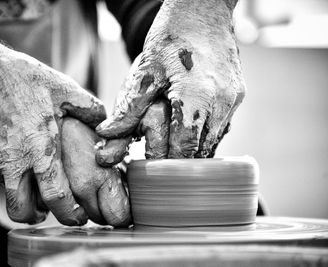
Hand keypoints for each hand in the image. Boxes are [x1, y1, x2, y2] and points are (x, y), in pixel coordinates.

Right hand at [0, 48, 107, 225]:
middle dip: (39, 217)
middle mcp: (15, 160)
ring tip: (33, 188)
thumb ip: (89, 109)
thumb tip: (106, 125)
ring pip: (8, 195)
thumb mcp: (62, 87)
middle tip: (49, 212)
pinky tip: (14, 154)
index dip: (69, 213)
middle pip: (24, 209)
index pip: (57, 196)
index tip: (76, 215)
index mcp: (41, 147)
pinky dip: (8, 173)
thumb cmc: (21, 77)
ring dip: (22, 199)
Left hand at [96, 0, 245, 158]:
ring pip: (214, 140)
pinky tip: (190, 129)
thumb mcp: (144, 71)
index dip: (168, 164)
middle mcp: (220, 102)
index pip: (184, 148)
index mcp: (196, 97)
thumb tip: (105, 135)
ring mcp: (233, 98)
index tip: (154, 173)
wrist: (203, 9)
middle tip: (162, 165)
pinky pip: (222, 126)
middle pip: (202, 150)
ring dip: (195, 148)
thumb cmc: (171, 37)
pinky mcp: (238, 94)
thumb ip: (128, 108)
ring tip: (174, 150)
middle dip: (181, 160)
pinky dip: (206, 133)